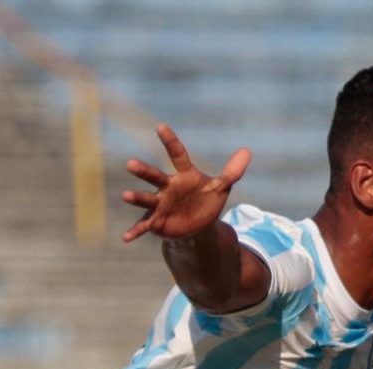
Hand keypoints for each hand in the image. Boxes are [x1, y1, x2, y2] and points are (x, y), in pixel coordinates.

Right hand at [120, 124, 251, 243]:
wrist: (198, 225)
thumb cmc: (206, 201)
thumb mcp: (221, 187)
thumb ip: (232, 171)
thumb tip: (247, 151)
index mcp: (183, 175)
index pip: (177, 155)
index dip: (170, 141)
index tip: (161, 127)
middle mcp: (168, 187)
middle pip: (155, 176)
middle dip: (143, 171)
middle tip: (130, 164)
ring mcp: (160, 204)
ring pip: (146, 199)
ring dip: (136, 198)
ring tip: (125, 196)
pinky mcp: (157, 221)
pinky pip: (144, 226)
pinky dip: (135, 231)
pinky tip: (126, 237)